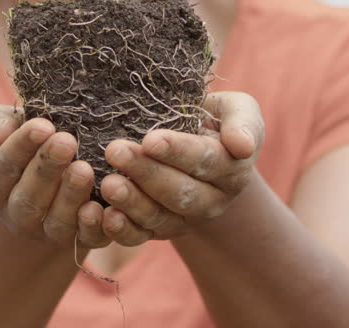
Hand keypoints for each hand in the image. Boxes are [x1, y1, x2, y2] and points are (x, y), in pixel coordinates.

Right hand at [0, 105, 110, 248]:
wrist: (58, 168)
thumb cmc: (26, 140)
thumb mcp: (1, 125)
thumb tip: (0, 132)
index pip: (0, 169)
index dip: (20, 147)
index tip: (42, 125)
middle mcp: (16, 215)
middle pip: (27, 198)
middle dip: (47, 169)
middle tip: (66, 141)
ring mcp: (47, 232)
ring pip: (57, 222)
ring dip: (71, 195)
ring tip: (84, 168)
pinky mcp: (79, 240)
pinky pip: (86, 238)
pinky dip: (94, 225)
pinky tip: (101, 205)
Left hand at [97, 91, 264, 245]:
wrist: (196, 142)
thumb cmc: (213, 119)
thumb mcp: (237, 110)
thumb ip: (243, 122)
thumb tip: (242, 146)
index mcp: (231, 170)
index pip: (205, 161)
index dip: (177, 152)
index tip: (150, 139)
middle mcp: (211, 201)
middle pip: (179, 192)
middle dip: (146, 172)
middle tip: (115, 151)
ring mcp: (184, 220)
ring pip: (158, 217)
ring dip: (131, 202)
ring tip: (107, 184)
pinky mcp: (157, 230)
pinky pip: (140, 237)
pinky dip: (122, 231)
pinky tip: (105, 216)